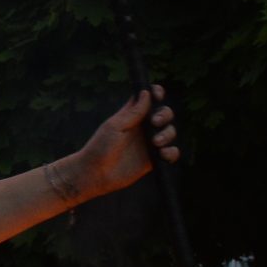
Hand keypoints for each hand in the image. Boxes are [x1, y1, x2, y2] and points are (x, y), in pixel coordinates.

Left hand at [61, 86, 180, 201]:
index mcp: (132, 115)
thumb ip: (133, 112)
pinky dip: (171, 152)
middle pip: (164, 113)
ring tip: (156, 142)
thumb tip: (147, 92)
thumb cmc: (100, 147)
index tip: (158, 95)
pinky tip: (163, 154)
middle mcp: (143, 127)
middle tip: (154, 122)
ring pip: (169, 132)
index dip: (156, 93)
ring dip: (168, 134)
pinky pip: (171, 153)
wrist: (95, 174)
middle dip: (165, 114)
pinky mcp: (153, 159)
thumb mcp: (115, 126)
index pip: (149, 98)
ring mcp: (149, 143)